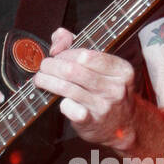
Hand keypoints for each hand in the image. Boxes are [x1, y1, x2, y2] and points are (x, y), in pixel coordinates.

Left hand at [33, 27, 138, 149]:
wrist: (123, 125)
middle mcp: (115, 88)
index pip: (85, 55)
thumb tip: (59, 38)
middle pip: (72, 70)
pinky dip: (60, 102)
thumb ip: (78, 44)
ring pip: (66, 87)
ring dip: (47, 81)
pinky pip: (69, 108)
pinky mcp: (92, 122)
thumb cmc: (107, 91)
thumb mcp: (102, 66)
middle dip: (51, 66)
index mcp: (121, 70)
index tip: (57, 56)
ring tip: (40, 79)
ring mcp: (104, 106)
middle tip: (44, 67)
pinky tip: (57, 100)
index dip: (65, 54)